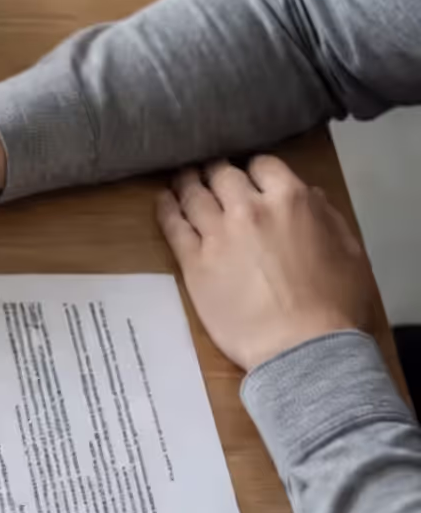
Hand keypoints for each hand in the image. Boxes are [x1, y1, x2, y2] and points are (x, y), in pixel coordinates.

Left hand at [156, 156, 374, 370]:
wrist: (301, 347)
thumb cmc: (334, 304)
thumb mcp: (348, 249)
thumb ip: (324, 216)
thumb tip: (307, 195)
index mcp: (290, 200)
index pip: (262, 165)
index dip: (254, 168)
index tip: (249, 175)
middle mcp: (249, 210)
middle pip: (222, 174)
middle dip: (216, 171)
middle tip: (210, 173)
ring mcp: (216, 235)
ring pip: (193, 194)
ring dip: (186, 182)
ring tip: (181, 179)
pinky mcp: (193, 262)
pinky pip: (172, 225)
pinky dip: (166, 208)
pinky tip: (164, 201)